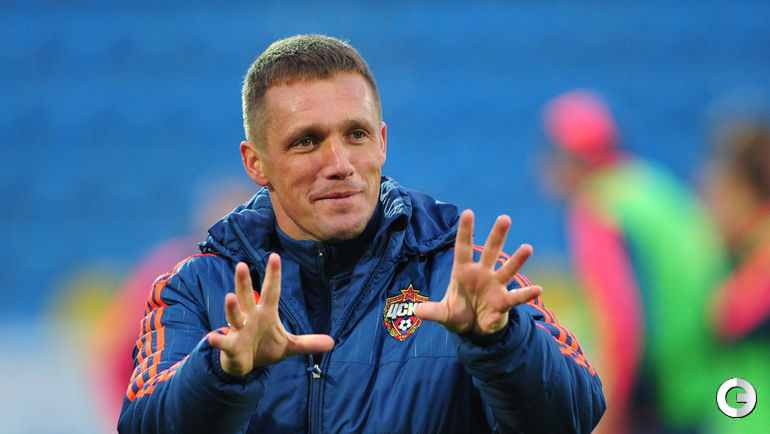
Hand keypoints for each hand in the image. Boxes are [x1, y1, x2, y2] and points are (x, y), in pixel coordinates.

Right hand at [208, 254, 334, 375]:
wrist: (244, 365)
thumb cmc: (264, 348)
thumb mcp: (289, 346)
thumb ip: (308, 343)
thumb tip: (333, 342)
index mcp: (265, 313)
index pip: (271, 291)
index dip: (273, 275)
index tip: (275, 256)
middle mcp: (250, 317)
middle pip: (247, 296)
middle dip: (244, 282)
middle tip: (242, 265)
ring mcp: (238, 330)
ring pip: (234, 316)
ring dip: (232, 308)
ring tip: (230, 297)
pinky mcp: (230, 346)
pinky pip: (223, 343)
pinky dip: (217, 341)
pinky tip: (212, 338)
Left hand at [415, 210, 541, 334]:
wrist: (473, 330)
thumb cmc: (458, 314)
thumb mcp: (443, 314)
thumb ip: (431, 311)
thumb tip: (415, 310)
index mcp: (463, 272)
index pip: (464, 248)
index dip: (465, 231)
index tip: (468, 212)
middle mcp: (482, 274)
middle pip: (491, 252)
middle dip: (498, 236)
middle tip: (505, 218)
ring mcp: (495, 286)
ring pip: (507, 269)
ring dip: (517, 260)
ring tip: (527, 248)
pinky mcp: (504, 302)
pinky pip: (517, 297)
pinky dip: (527, 294)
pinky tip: (538, 290)